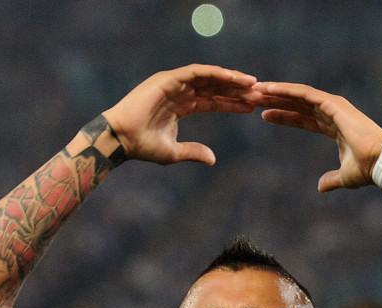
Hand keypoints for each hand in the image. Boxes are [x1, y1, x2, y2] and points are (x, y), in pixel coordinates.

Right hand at [103, 64, 260, 165]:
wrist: (121, 140)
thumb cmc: (142, 147)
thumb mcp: (174, 152)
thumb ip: (194, 152)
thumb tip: (214, 159)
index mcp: (180, 106)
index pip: (212, 101)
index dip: (232, 104)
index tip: (252, 107)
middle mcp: (179, 91)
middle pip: (214, 87)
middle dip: (237, 90)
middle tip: (260, 94)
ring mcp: (174, 83)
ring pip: (209, 77)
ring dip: (231, 79)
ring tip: (252, 84)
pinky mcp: (168, 79)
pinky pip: (197, 73)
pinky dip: (216, 73)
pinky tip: (233, 78)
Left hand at [253, 82, 381, 192]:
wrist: (380, 163)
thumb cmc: (367, 169)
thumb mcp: (344, 176)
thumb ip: (331, 179)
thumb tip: (321, 187)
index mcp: (333, 127)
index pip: (303, 119)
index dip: (284, 116)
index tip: (265, 116)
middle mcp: (332, 113)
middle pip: (297, 104)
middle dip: (276, 101)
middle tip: (254, 98)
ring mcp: (332, 106)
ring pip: (298, 95)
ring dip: (277, 92)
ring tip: (256, 90)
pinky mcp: (332, 104)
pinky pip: (304, 94)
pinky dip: (286, 90)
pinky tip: (270, 89)